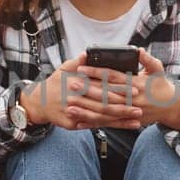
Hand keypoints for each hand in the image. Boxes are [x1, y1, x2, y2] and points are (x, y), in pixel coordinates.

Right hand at [21, 54, 140, 130]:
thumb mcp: (64, 69)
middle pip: (103, 101)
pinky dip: (112, 126)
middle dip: (122, 103)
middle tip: (140, 103)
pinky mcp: (73, 124)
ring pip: (101, 115)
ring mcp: (74, 112)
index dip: (118, 85)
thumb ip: (77, 62)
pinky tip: (126, 125)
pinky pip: (95, 125)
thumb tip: (87, 53)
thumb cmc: (55, 83)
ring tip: (137, 117)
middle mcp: (76, 97)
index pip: (101, 83)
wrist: (39, 103)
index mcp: (76, 82)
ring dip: (121, 117)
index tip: (133, 85)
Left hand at [74, 49, 179, 131]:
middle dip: (87, 91)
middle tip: (71, 85)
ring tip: (70, 107)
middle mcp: (130, 99)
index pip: (113, 77)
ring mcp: (127, 112)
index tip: (82, 69)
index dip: (97, 73)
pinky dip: (92, 124)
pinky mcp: (125, 121)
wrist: (170, 107)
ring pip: (104, 112)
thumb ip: (147, 60)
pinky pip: (107, 123)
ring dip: (86, 110)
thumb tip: (139, 50)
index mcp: (136, 84)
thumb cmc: (161, 85)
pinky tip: (78, 122)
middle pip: (105, 95)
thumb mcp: (157, 70)